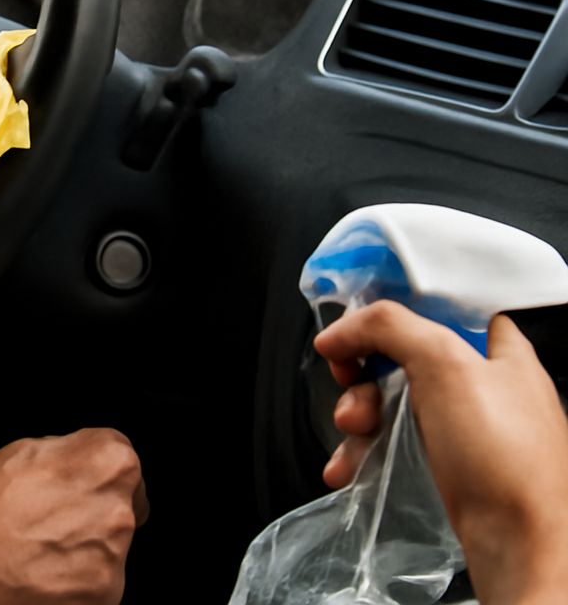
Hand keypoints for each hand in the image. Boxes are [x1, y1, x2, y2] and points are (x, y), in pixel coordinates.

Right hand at [0, 428, 147, 604]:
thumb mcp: (29, 450)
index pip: (126, 458)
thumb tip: (94, 459)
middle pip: (126, 503)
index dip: (97, 470)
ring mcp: (111, 563)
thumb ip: (75, 453)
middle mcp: (118, 511)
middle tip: (52, 516)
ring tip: (41, 545)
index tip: (80, 481)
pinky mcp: (100, 602)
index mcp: (108, 461)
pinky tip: (43, 572)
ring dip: (88, 547)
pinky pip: (100, 585)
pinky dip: (78, 582)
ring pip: (113, 547)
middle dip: (96, 508)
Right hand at [315, 302, 567, 604]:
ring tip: (352, 430)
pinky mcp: (450, 469)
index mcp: (501, 352)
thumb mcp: (444, 365)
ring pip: (394, 402)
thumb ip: (390, 327)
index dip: (399, 305)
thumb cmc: (501, 459)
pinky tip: (348, 466)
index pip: (444, 305)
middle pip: (405, 355)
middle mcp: (487, 387)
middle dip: (363, 369)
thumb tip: (339, 330)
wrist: (521, 553)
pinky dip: (366, 451)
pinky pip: (396, 444)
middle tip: (348, 377)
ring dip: (358, 412)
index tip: (363, 318)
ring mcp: (468, 431)